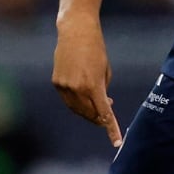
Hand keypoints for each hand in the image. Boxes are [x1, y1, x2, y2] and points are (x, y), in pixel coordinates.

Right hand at [51, 14, 123, 146]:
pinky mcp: (56, 82)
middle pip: (89, 114)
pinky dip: (76, 101)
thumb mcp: (105, 70)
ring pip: (77, 109)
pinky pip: (68, 99)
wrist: (75, 31)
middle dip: (99, 117)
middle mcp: (77, 89)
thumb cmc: (96, 49)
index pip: (104, 113)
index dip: (110, 129)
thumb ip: (103, 90)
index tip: (116, 142)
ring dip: (87, 110)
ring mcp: (64, 86)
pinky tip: (83, 95)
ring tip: (96, 104)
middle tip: (106, 115)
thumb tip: (102, 105)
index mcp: (93, 86)